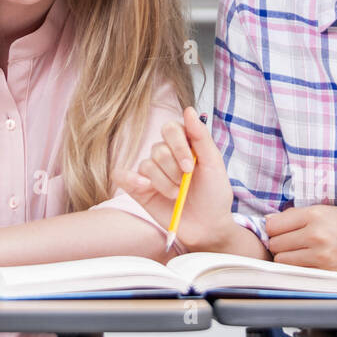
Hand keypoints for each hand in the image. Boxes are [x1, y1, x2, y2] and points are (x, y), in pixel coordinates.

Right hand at [113, 106, 235, 251]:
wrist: (207, 227)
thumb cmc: (214, 194)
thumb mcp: (214, 164)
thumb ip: (201, 137)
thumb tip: (190, 110)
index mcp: (183, 144)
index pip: (170, 129)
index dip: (178, 146)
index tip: (190, 167)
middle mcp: (165, 155)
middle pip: (158, 148)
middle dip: (173, 169)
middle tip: (185, 184)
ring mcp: (151, 172)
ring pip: (147, 165)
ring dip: (163, 182)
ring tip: (177, 195)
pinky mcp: (138, 189)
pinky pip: (122, 175)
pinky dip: (131, 179)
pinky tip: (146, 188)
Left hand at [265, 205, 336, 278]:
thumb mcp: (330, 211)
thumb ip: (300, 215)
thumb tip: (271, 221)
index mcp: (315, 214)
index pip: (273, 225)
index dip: (273, 229)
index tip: (279, 231)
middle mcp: (315, 234)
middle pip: (275, 244)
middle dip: (279, 244)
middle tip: (290, 244)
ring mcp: (321, 256)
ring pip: (282, 261)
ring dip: (287, 259)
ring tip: (299, 254)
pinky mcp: (327, 273)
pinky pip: (298, 273)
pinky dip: (299, 270)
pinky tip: (310, 264)